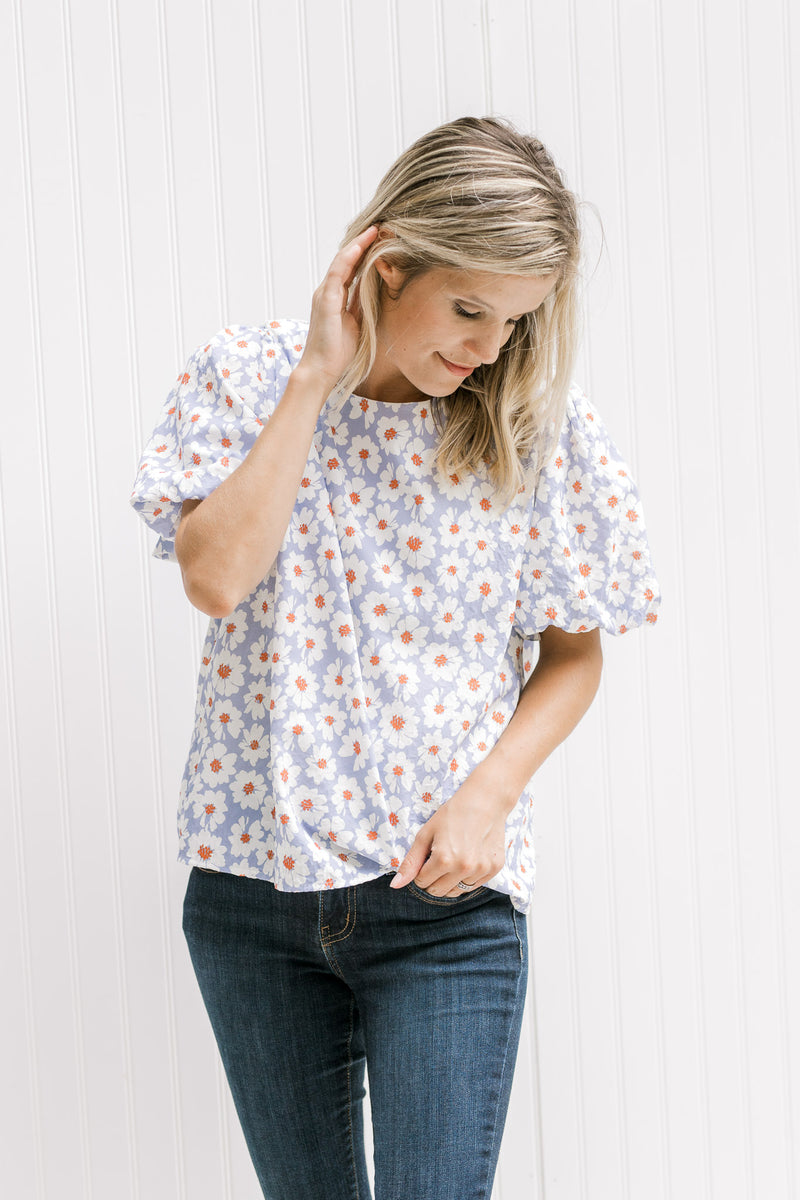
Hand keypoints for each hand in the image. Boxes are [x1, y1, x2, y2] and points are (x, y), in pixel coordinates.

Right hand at [297, 225, 379, 389]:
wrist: (321, 370)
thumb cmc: (337, 352)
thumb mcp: (357, 323)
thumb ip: (362, 306)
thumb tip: (375, 292)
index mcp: (335, 297)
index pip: (351, 268)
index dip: (364, 252)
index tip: (380, 239)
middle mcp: (328, 291)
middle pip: (346, 259)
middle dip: (362, 242)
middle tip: (380, 226)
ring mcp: (325, 293)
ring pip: (342, 260)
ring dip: (358, 244)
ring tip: (374, 229)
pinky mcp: (325, 300)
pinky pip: (338, 273)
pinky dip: (349, 257)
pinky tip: (361, 246)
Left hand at [389, 770, 511, 896]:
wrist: (486, 801)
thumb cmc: (452, 814)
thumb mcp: (425, 834)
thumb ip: (411, 862)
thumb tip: (395, 885)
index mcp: (443, 859)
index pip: (422, 882)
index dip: (420, 871)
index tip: (427, 858)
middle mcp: (463, 868)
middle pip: (438, 891)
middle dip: (433, 880)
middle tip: (439, 860)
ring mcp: (481, 869)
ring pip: (457, 891)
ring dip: (451, 881)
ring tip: (454, 859)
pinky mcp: (494, 869)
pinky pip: (474, 886)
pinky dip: (468, 878)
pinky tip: (469, 858)